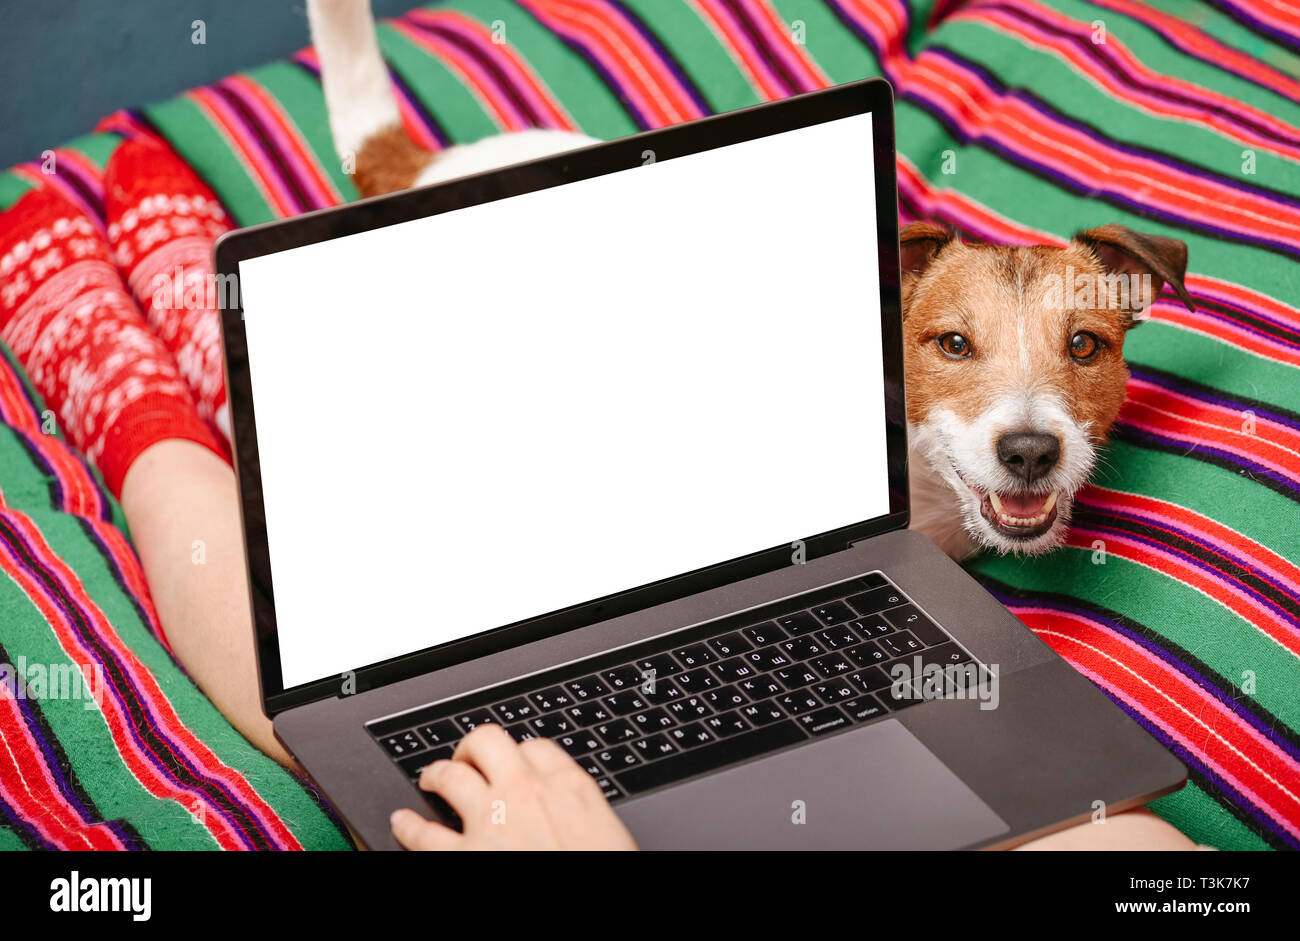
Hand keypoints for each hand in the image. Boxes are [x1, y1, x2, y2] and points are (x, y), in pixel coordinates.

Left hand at [390, 724, 638, 849]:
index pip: (537, 748)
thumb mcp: (607, 834)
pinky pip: (424, 835)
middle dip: (474, 748)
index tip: (518, 764)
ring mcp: (491, 822)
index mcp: (569, 788)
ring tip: (431, 778)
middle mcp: (526, 794)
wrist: (593, 915)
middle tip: (469, 759)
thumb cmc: (605, 867)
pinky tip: (402, 822)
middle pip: (489, 742)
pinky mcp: (464, 857)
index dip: (522, 754)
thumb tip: (577, 820)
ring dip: (437, 773)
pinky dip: (408, 826)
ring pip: (451, 777)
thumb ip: (582, 814)